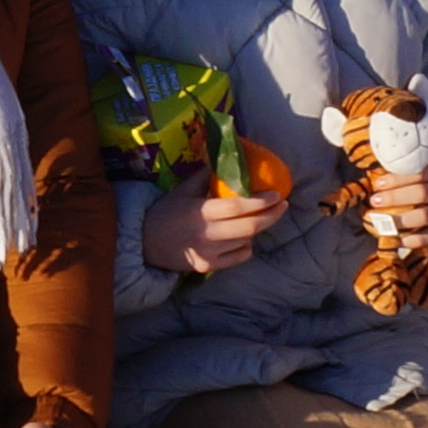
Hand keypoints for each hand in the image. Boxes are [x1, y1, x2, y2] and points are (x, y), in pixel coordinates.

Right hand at [141, 181, 293, 274]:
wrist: (143, 243)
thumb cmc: (165, 212)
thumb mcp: (182, 190)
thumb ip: (204, 176)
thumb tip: (226, 159)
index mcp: (200, 212)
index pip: (237, 207)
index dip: (260, 201)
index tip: (276, 194)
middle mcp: (207, 234)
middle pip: (249, 228)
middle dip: (271, 216)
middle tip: (283, 205)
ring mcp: (209, 254)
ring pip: (246, 242)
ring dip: (257, 229)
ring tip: (258, 218)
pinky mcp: (208, 267)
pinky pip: (238, 257)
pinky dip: (246, 246)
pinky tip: (242, 238)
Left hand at [361, 166, 427, 242]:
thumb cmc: (414, 188)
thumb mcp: (408, 177)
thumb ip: (394, 174)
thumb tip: (370, 176)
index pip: (420, 172)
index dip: (397, 179)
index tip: (378, 184)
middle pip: (422, 193)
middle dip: (395, 197)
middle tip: (374, 201)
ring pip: (424, 216)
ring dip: (400, 219)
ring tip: (380, 222)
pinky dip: (411, 239)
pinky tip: (395, 239)